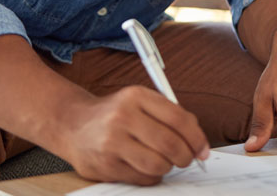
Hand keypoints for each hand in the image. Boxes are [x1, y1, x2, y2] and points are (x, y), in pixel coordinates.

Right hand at [61, 86, 209, 184]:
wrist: (73, 124)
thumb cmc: (115, 113)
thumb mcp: (139, 101)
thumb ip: (168, 113)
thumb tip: (197, 138)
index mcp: (136, 96)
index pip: (178, 118)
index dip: (196, 137)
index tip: (203, 148)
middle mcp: (123, 117)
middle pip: (170, 144)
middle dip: (186, 156)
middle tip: (187, 158)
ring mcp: (112, 143)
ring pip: (158, 165)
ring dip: (168, 167)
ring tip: (163, 160)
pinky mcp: (105, 166)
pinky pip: (142, 179)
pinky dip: (152, 177)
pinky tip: (146, 166)